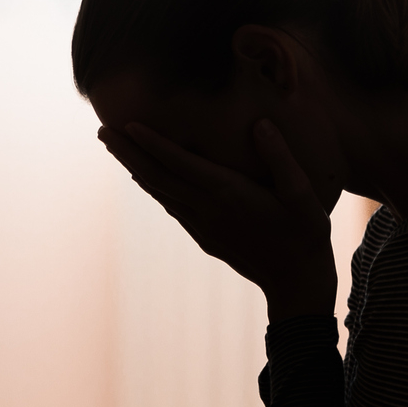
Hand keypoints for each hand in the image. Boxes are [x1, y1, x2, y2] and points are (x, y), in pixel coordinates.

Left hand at [100, 119, 337, 321]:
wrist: (296, 283)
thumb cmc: (305, 234)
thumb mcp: (302, 194)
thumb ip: (280, 158)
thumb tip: (259, 125)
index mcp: (229, 193)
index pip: (180, 163)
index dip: (152, 142)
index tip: (126, 123)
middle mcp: (208, 209)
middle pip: (157, 177)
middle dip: (128, 152)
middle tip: (102, 131)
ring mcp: (203, 225)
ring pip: (160, 193)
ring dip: (134, 168)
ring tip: (115, 148)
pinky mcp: (205, 237)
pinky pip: (171, 207)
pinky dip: (153, 189)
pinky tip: (145, 179)